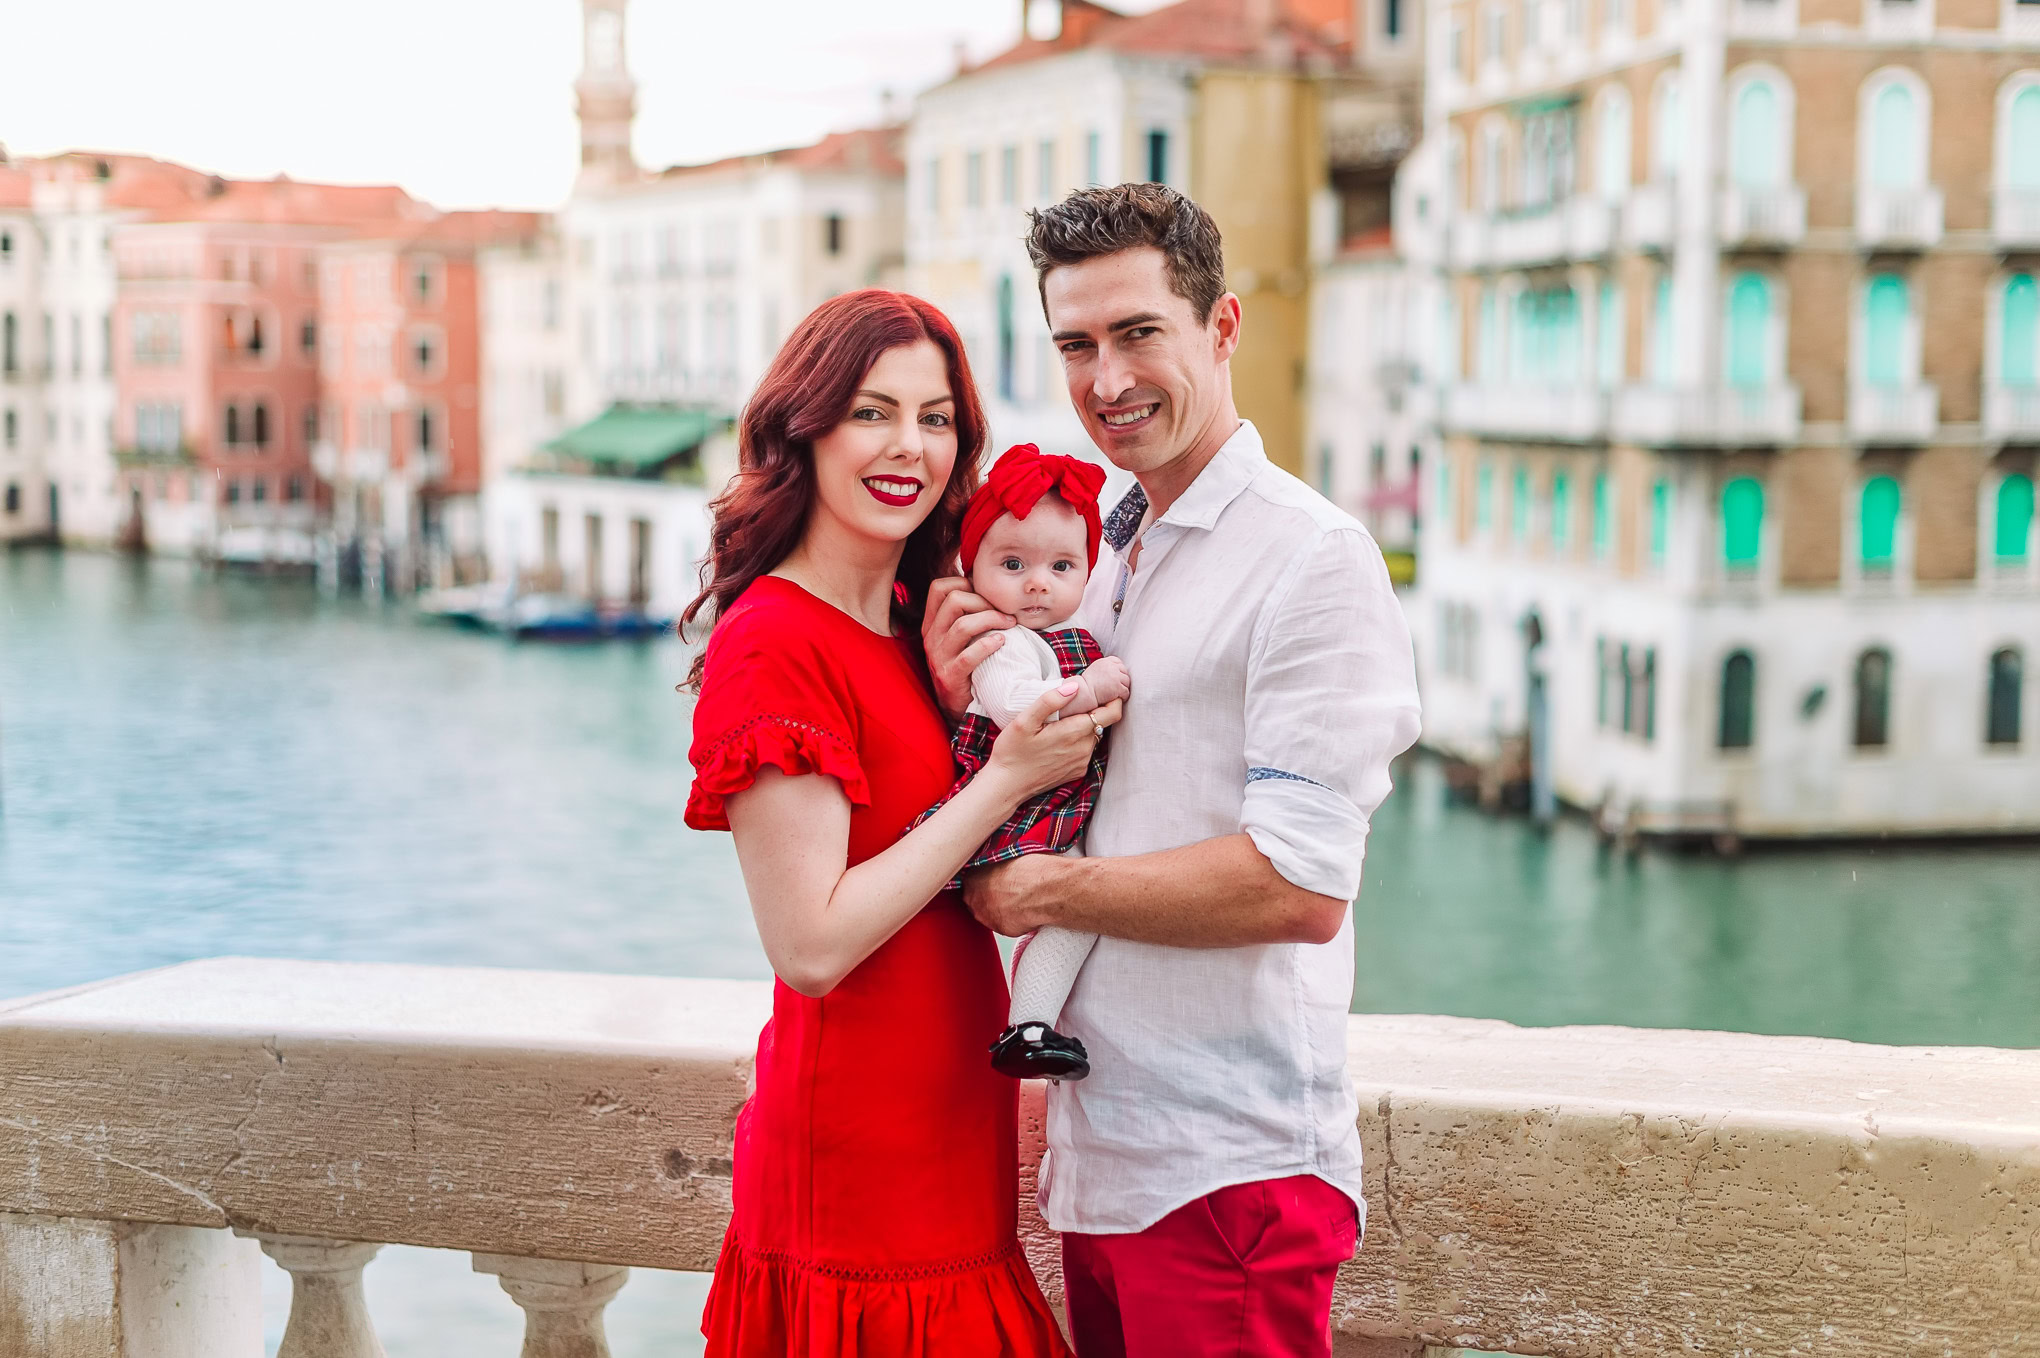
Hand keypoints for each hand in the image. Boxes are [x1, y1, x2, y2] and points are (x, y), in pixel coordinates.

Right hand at [922, 577, 1014, 722]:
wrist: (957, 706)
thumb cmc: (965, 666)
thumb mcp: (958, 637)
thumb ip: (966, 613)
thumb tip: (987, 585)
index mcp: (931, 623)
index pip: (939, 587)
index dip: (964, 583)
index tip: (985, 594)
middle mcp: (931, 637)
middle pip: (954, 600)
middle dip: (984, 601)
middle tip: (1004, 612)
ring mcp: (939, 657)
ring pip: (963, 625)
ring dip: (992, 620)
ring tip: (1010, 624)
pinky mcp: (950, 676)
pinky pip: (969, 656)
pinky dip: (988, 645)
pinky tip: (1002, 642)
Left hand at [964, 853, 1061, 936]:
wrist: (1046, 890)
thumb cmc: (1032, 869)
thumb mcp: (1010, 854)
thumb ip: (998, 862)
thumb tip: (1004, 862)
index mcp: (972, 875)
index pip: (970, 878)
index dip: (984, 879)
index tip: (995, 878)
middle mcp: (974, 898)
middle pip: (976, 897)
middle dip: (989, 895)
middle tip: (1007, 889)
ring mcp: (985, 915)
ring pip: (988, 912)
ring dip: (999, 908)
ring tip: (1018, 900)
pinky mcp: (1000, 929)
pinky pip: (1003, 924)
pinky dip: (1012, 919)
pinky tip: (1024, 910)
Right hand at [986, 687, 1122, 800]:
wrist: (1007, 785)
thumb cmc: (1012, 751)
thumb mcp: (1024, 721)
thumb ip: (1050, 700)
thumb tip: (1074, 687)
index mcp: (1074, 732)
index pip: (1112, 713)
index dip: (1114, 699)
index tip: (1106, 689)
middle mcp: (1084, 749)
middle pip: (1102, 723)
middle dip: (1095, 710)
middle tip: (1077, 700)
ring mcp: (1082, 762)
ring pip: (1094, 736)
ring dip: (1085, 726)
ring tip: (1065, 719)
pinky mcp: (1077, 771)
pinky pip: (1086, 750)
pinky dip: (1079, 741)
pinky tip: (1059, 739)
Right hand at [1079, 656, 1130, 706]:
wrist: (1083, 694)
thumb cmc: (1087, 685)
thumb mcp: (1095, 670)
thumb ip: (1105, 668)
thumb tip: (1116, 670)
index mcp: (1105, 661)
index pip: (1118, 662)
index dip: (1118, 671)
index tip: (1115, 678)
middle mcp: (1111, 667)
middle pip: (1124, 672)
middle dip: (1122, 680)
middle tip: (1117, 687)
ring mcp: (1115, 676)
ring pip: (1127, 682)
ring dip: (1123, 688)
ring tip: (1117, 693)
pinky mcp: (1118, 687)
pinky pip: (1126, 692)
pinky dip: (1123, 696)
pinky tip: (1118, 698)